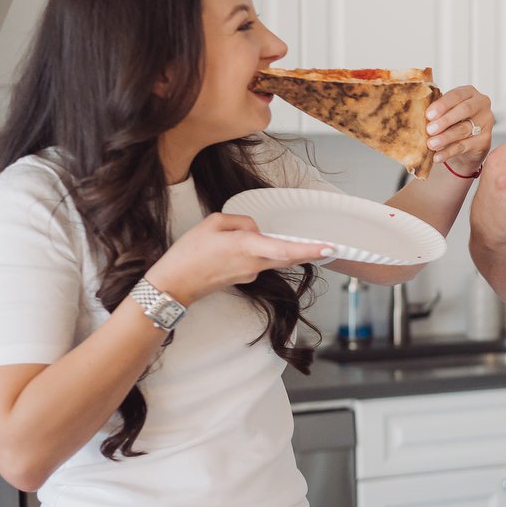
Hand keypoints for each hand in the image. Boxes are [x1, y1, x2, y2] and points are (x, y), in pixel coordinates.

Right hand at [144, 213, 331, 305]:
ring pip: (275, 258)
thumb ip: (240, 222)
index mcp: (246, 246)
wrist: (175, 284)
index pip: (284, 248)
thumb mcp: (212, 223)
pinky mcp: (245, 279)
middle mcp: (253, 263)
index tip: (328, 248)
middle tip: (330, 247)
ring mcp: (250, 273)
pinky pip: (260, 262)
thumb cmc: (189, 253)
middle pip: (289, 256)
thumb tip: (256, 230)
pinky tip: (243, 248)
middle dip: (310, 251)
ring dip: (283, 249)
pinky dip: (261, 253)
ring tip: (278, 242)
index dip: (308, 248)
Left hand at [425, 85, 491, 173]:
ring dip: (445, 137)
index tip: (428, 115)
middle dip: (445, 120)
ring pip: (464, 129)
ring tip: (431, 144)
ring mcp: (486, 123)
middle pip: (465, 110)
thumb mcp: (445, 111)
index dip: (442, 105)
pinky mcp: (484, 141)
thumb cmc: (453, 122)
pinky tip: (438, 156)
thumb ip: (436, 110)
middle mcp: (481, 105)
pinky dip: (449, 152)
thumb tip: (417, 112)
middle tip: (430, 130)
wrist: (467, 144)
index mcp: (470, 93)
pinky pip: (464, 146)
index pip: (457, 95)